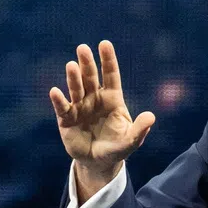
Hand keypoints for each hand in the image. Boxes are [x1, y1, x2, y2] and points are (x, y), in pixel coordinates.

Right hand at [50, 41, 155, 191]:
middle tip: (82, 49)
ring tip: (71, 65)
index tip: (104, 44)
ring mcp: (79, 107)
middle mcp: (94, 98)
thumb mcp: (131, 141)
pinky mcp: (66, 119)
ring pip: (76, 88)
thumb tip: (151, 117)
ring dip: (73, 77)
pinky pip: (62, 107)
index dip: (108, 60)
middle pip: (90, 77)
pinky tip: (56, 92)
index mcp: (112, 99)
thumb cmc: (117, 148)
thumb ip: (140, 130)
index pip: (110, 75)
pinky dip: (59, 100)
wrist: (99, 163)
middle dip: (87, 63)